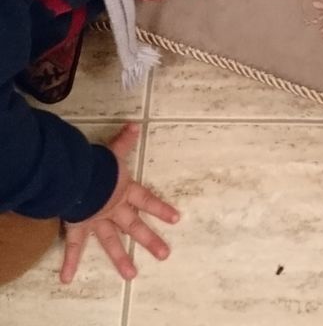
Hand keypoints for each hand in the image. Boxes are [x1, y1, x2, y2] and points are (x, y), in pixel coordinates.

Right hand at [60, 123, 179, 283]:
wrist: (78, 177)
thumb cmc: (97, 164)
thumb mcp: (113, 151)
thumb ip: (124, 140)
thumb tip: (135, 124)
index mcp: (124, 191)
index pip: (147, 200)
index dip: (161, 208)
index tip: (177, 219)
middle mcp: (114, 209)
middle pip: (135, 226)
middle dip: (150, 240)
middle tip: (165, 255)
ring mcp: (97, 220)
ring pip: (111, 242)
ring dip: (120, 260)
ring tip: (131, 276)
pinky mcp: (79, 226)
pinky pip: (73, 246)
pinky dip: (69, 262)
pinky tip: (66, 279)